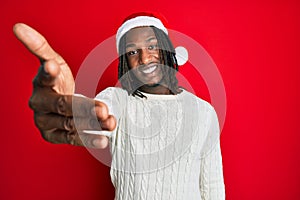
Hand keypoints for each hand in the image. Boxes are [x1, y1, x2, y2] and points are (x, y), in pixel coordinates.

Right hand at [14, 23, 115, 147]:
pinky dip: (88, 139)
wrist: (57, 104)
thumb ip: (40, 47)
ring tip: (110, 123)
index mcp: (40, 84)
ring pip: (70, 124)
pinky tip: (102, 139)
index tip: (53, 66)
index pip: (44, 78)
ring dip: (91, 124)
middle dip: (84, 107)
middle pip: (63, 106)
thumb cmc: (57, 81)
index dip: (48, 73)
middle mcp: (40, 104)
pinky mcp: (53, 136)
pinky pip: (72, 138)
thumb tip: (19, 27)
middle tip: (103, 109)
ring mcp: (46, 122)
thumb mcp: (52, 61)